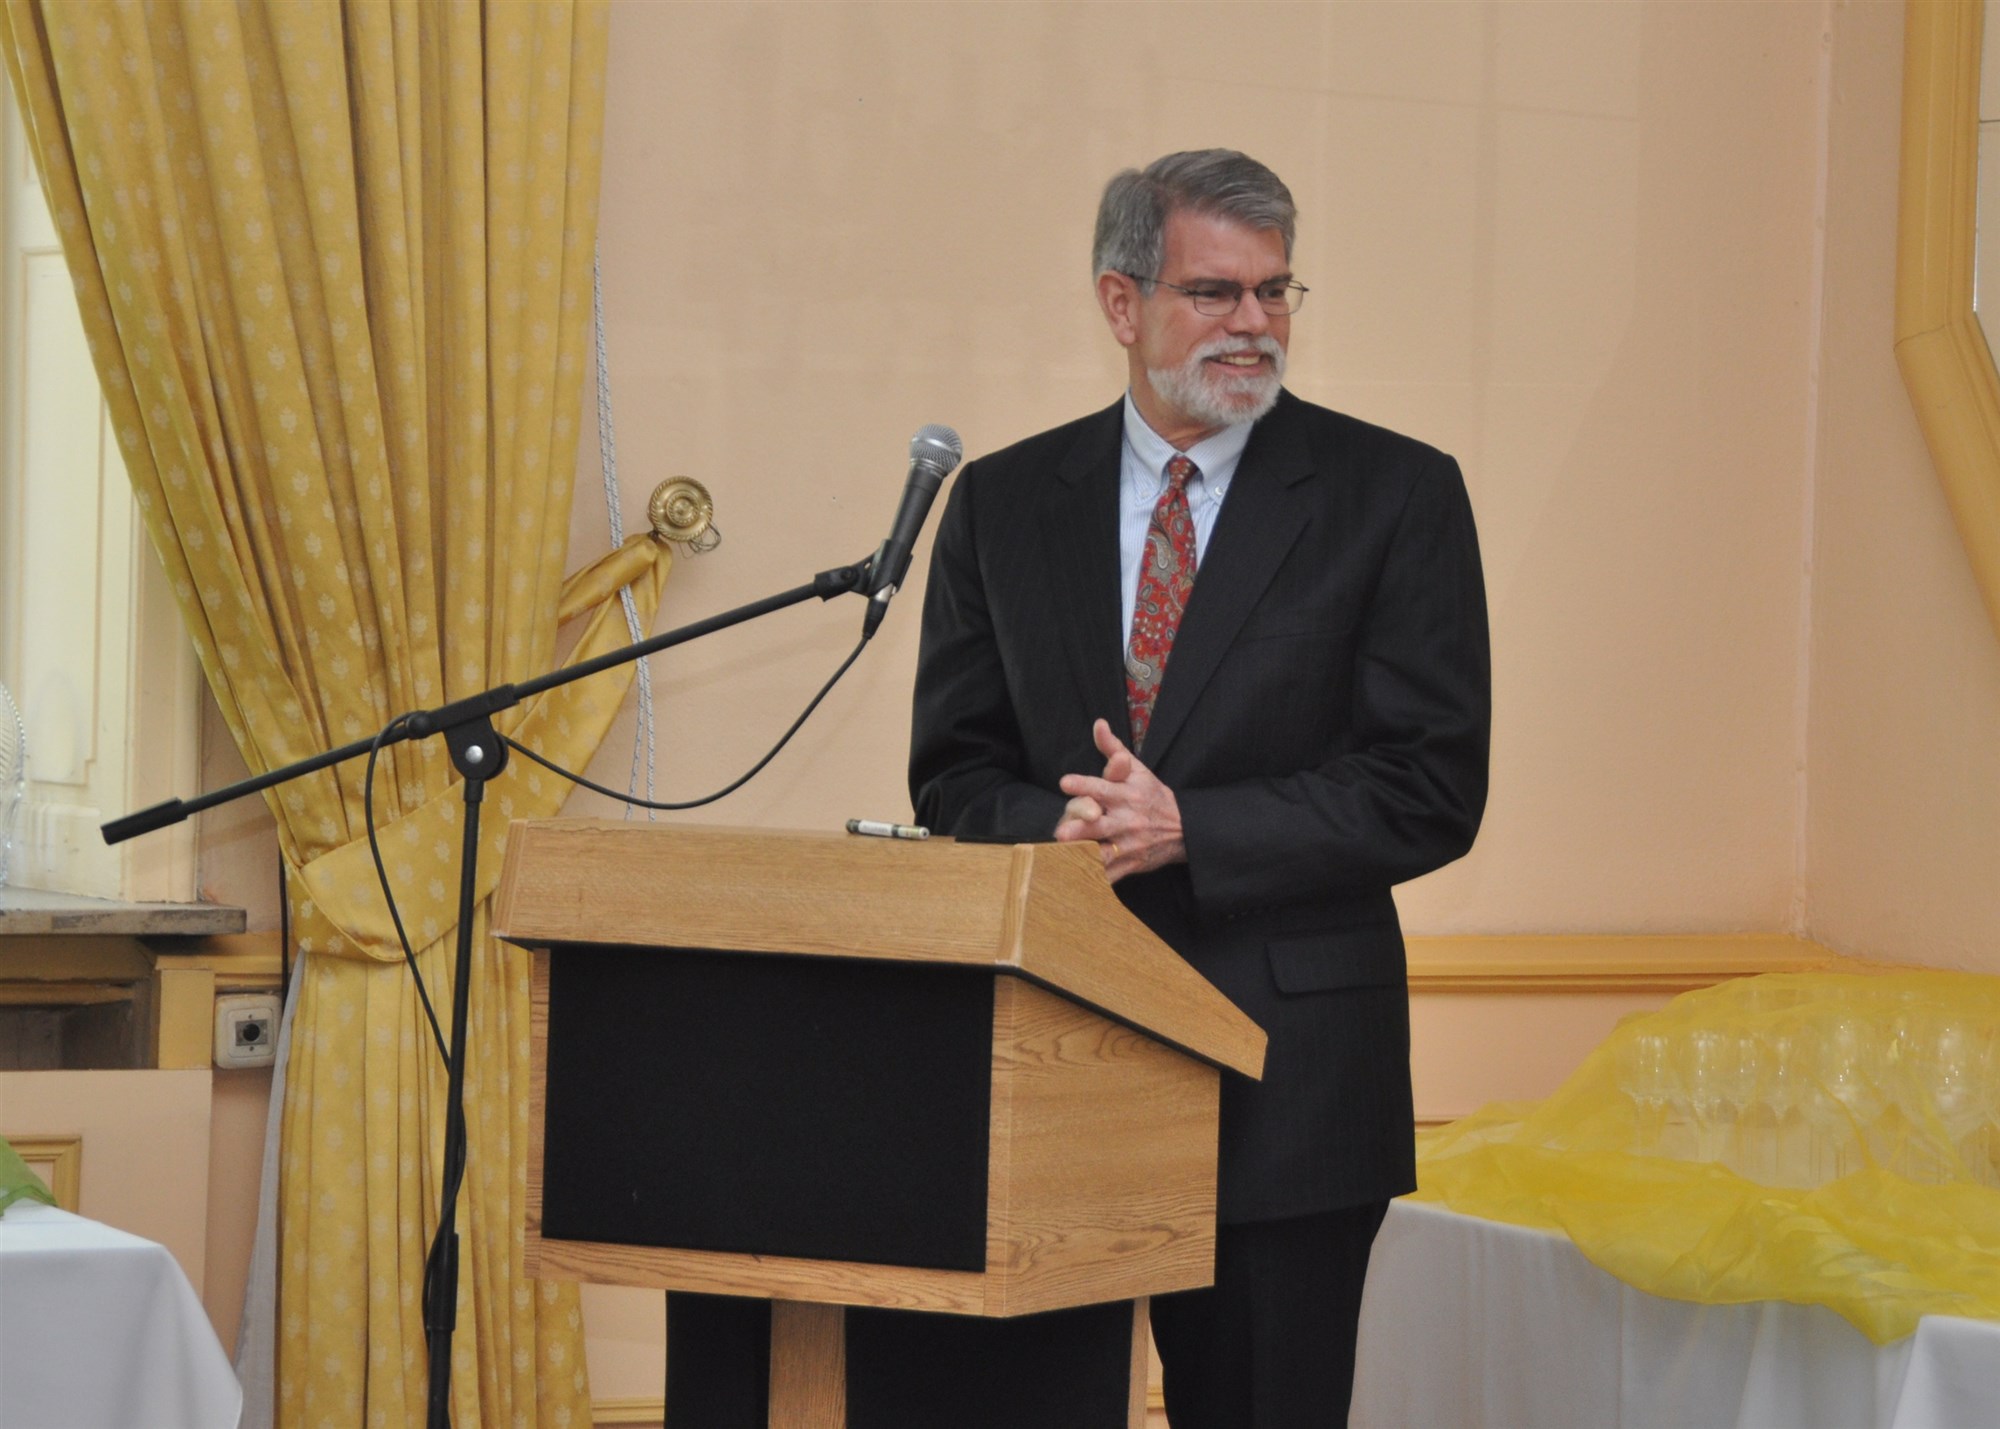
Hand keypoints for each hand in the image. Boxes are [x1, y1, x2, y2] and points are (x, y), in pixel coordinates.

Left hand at [1053, 719, 1185, 882]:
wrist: (1183, 829)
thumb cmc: (1152, 795)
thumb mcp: (1138, 770)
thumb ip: (1113, 749)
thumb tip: (1098, 723)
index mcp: (1126, 794)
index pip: (1102, 787)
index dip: (1083, 785)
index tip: (1065, 783)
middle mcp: (1126, 820)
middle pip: (1099, 824)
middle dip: (1081, 829)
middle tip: (1061, 833)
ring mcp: (1128, 845)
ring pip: (1101, 853)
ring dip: (1082, 857)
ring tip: (1062, 859)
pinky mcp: (1130, 865)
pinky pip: (1109, 874)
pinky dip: (1093, 877)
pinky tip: (1073, 877)